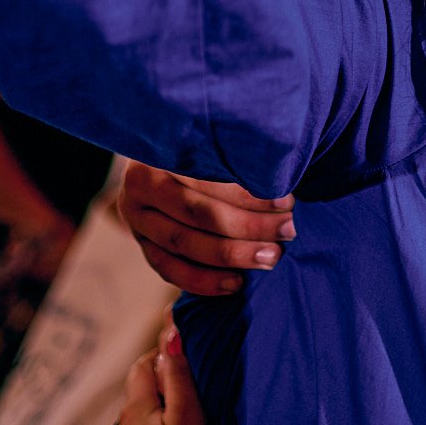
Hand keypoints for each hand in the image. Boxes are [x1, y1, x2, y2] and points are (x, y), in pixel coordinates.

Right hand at [118, 163, 294, 295]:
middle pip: (198, 212)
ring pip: (184, 243)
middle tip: (287, 230)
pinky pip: (170, 270)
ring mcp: (138, 219)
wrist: (161, 162)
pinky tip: (236, 283)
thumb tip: (282, 173)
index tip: (287, 202)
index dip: (249, 194)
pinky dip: (203, 280)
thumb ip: (237, 155)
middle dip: (248, 225)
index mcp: (161, 152)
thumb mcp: (213, 141)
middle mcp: (142, 186)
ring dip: (233, 254)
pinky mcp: (143, 246)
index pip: (209, 179)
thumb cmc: (203, 149)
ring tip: (270, 257)